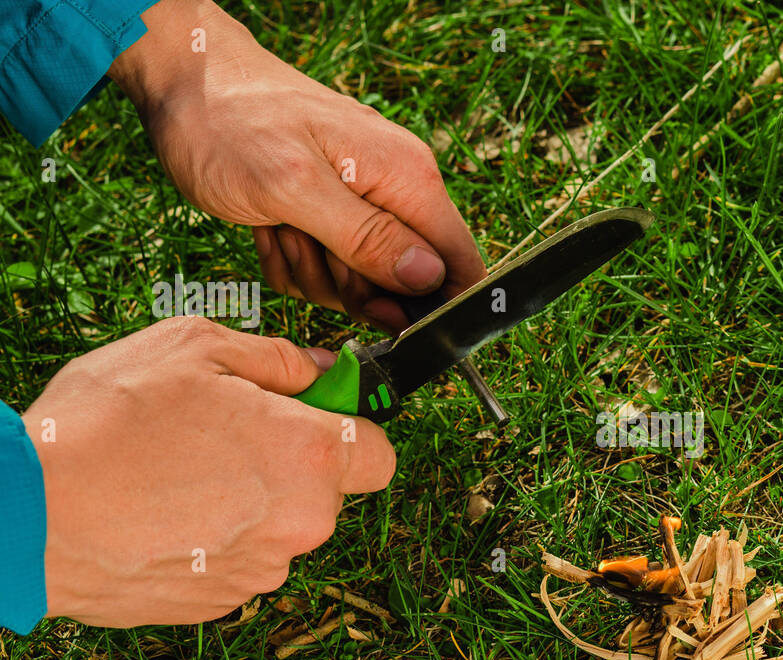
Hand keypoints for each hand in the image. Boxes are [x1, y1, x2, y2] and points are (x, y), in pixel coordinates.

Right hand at [22, 317, 395, 626]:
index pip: (380, 453)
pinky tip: (159, 511)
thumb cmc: (105, 425)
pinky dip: (209, 538)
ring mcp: (260, 571)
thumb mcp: (193, 348)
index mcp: (310, 458)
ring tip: (174, 472)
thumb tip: (321, 371)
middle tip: (221, 432)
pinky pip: (234, 560)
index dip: (352, 429)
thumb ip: (276, 359)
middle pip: (324, 491)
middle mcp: (300, 524)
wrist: (26, 517)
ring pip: (277, 527)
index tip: (318, 414)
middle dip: (288, 462)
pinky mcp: (218, 604)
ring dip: (246, 502)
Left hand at [109, 0, 486, 332]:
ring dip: (314, 272)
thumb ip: (367, 237)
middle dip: (352, 286)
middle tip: (304, 244)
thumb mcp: (294, 187)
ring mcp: (365, 202)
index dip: (433, 305)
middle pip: (405, 284)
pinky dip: (293, 260)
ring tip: (279, 224)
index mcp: (408, 178)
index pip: (460, 263)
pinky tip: (270, 225)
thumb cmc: (230, 123)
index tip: (383, 315)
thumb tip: (429, 277)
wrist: (185, 82)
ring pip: (361, 283)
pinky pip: (327, 270)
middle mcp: (397, 190)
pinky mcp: (333, 214)